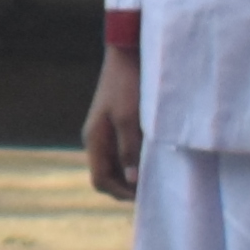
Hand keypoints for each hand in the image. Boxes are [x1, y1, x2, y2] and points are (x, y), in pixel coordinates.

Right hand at [83, 44, 142, 202]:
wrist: (127, 54)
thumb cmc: (129, 85)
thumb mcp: (131, 119)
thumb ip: (129, 151)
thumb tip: (131, 180)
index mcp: (94, 140)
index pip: (100, 180)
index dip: (121, 193)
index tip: (145, 195)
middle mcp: (96, 140)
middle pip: (107, 176)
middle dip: (127, 187)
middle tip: (153, 188)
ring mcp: (105, 132)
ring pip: (115, 165)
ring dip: (132, 174)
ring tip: (155, 174)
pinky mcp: (115, 124)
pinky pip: (122, 152)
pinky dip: (135, 160)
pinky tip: (152, 157)